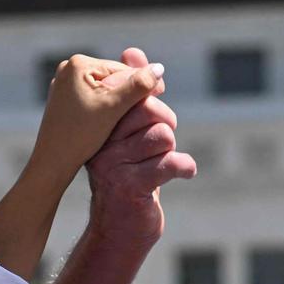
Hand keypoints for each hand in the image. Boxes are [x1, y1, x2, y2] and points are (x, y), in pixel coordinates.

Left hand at [28, 52, 164, 178]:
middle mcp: (68, 68)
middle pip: (112, 77)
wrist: (52, 162)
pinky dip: (104, 107)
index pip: (122, 69)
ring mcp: (63, 84)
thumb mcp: (114, 109)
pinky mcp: (63, 99)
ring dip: (118, 101)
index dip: (142, 83)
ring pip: (103, 88)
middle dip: (129, 92)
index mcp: (78, 64)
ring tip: (134, 115)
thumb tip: (160, 68)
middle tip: (152, 105)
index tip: (161, 94)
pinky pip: (92, 98)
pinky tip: (113, 121)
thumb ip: (138, 87)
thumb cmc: (81, 135)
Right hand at [85, 48, 198, 248]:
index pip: (133, 94)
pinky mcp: (131, 188)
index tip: (156, 118)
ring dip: (171, 150)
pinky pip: (170, 163)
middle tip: (163, 143)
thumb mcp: (128, 132)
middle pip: (149, 110)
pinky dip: (185, 167)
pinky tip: (183, 173)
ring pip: (162, 135)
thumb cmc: (128, 176)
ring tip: (161, 164)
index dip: (153, 102)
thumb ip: (133, 93)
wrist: (119, 231)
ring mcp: (114, 167)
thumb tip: (133, 52)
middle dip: (166, 123)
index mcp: (99, 128)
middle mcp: (101, 145)